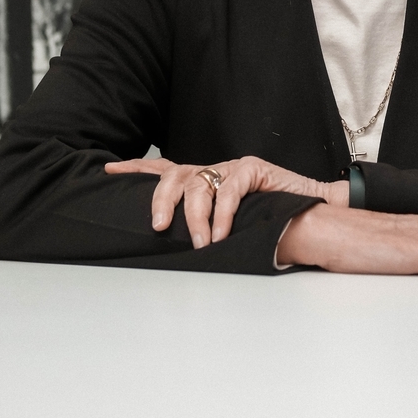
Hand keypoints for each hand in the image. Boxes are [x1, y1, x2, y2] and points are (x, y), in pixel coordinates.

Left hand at [104, 155, 348, 248]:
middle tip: (160, 228)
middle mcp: (214, 169)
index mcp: (203, 179)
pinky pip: (230, 190)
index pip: (164, 170)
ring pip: (199, 182)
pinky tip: (221, 234)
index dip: (136, 169)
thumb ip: (203, 227)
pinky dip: (223, 214)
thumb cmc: (265, 221)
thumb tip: (170, 251)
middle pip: (174, 174)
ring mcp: (232, 166)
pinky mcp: (252, 168)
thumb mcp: (225, 226)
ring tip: (200, 243)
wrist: (309, 210)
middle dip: (161, 199)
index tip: (108, 169)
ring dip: (195, 216)